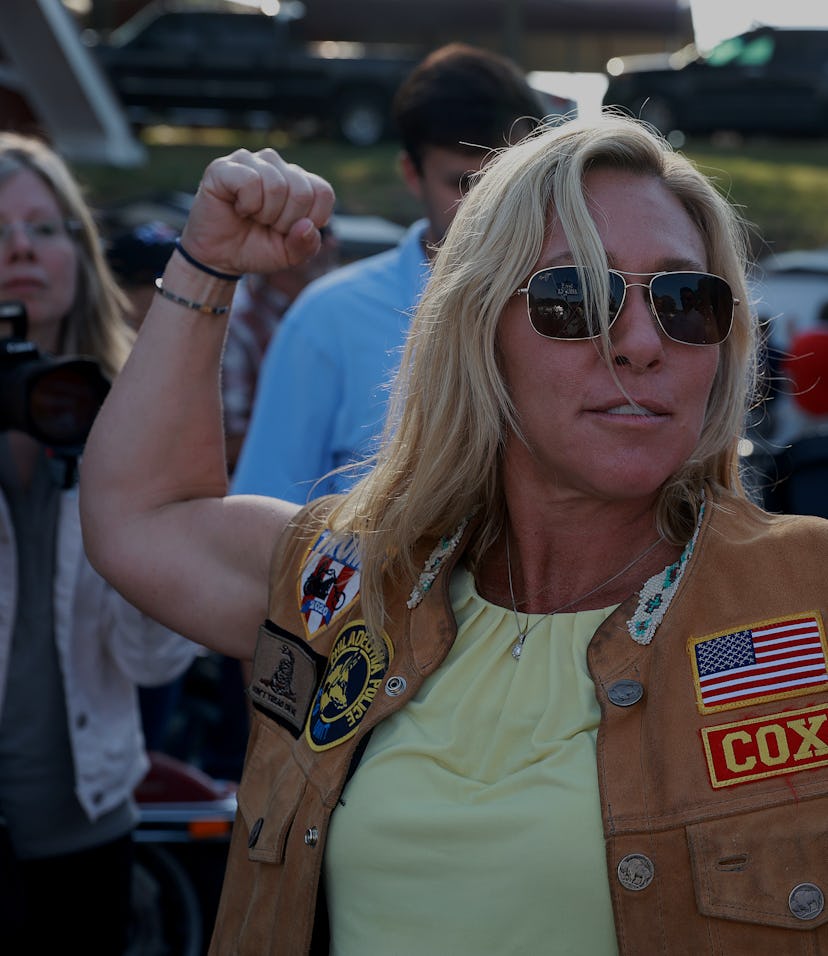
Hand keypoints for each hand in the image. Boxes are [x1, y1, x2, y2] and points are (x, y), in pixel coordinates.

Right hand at [179, 148, 335, 276]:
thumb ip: (307, 245)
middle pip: (302, 191)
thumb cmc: (256, 249)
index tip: (290, 231)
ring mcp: (250, 162)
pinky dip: (248, 204)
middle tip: (267, 225)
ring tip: (253, 217)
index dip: (312, 220)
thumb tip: (307, 226)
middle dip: (286, 222)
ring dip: (265, 214)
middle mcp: (277, 165)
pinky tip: (238, 208)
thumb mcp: (290, 255)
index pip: (323, 192)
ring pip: (277, 185)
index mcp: (298, 181)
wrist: (220, 257)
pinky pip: (250, 181)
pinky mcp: (224, 167)